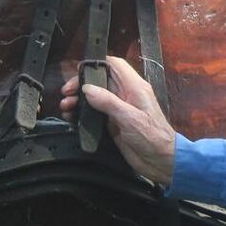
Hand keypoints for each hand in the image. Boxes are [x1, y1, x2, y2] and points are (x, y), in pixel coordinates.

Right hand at [60, 56, 175, 184]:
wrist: (161, 161)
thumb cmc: (152, 137)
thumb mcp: (130, 118)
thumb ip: (108, 102)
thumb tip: (87, 88)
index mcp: (135, 87)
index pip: (115, 65)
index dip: (97, 64)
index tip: (77, 70)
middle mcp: (126, 95)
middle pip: (101, 80)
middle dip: (81, 84)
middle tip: (65, 93)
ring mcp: (119, 109)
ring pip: (95, 97)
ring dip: (79, 99)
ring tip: (65, 106)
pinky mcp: (113, 123)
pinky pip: (94, 113)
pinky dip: (82, 113)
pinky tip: (71, 117)